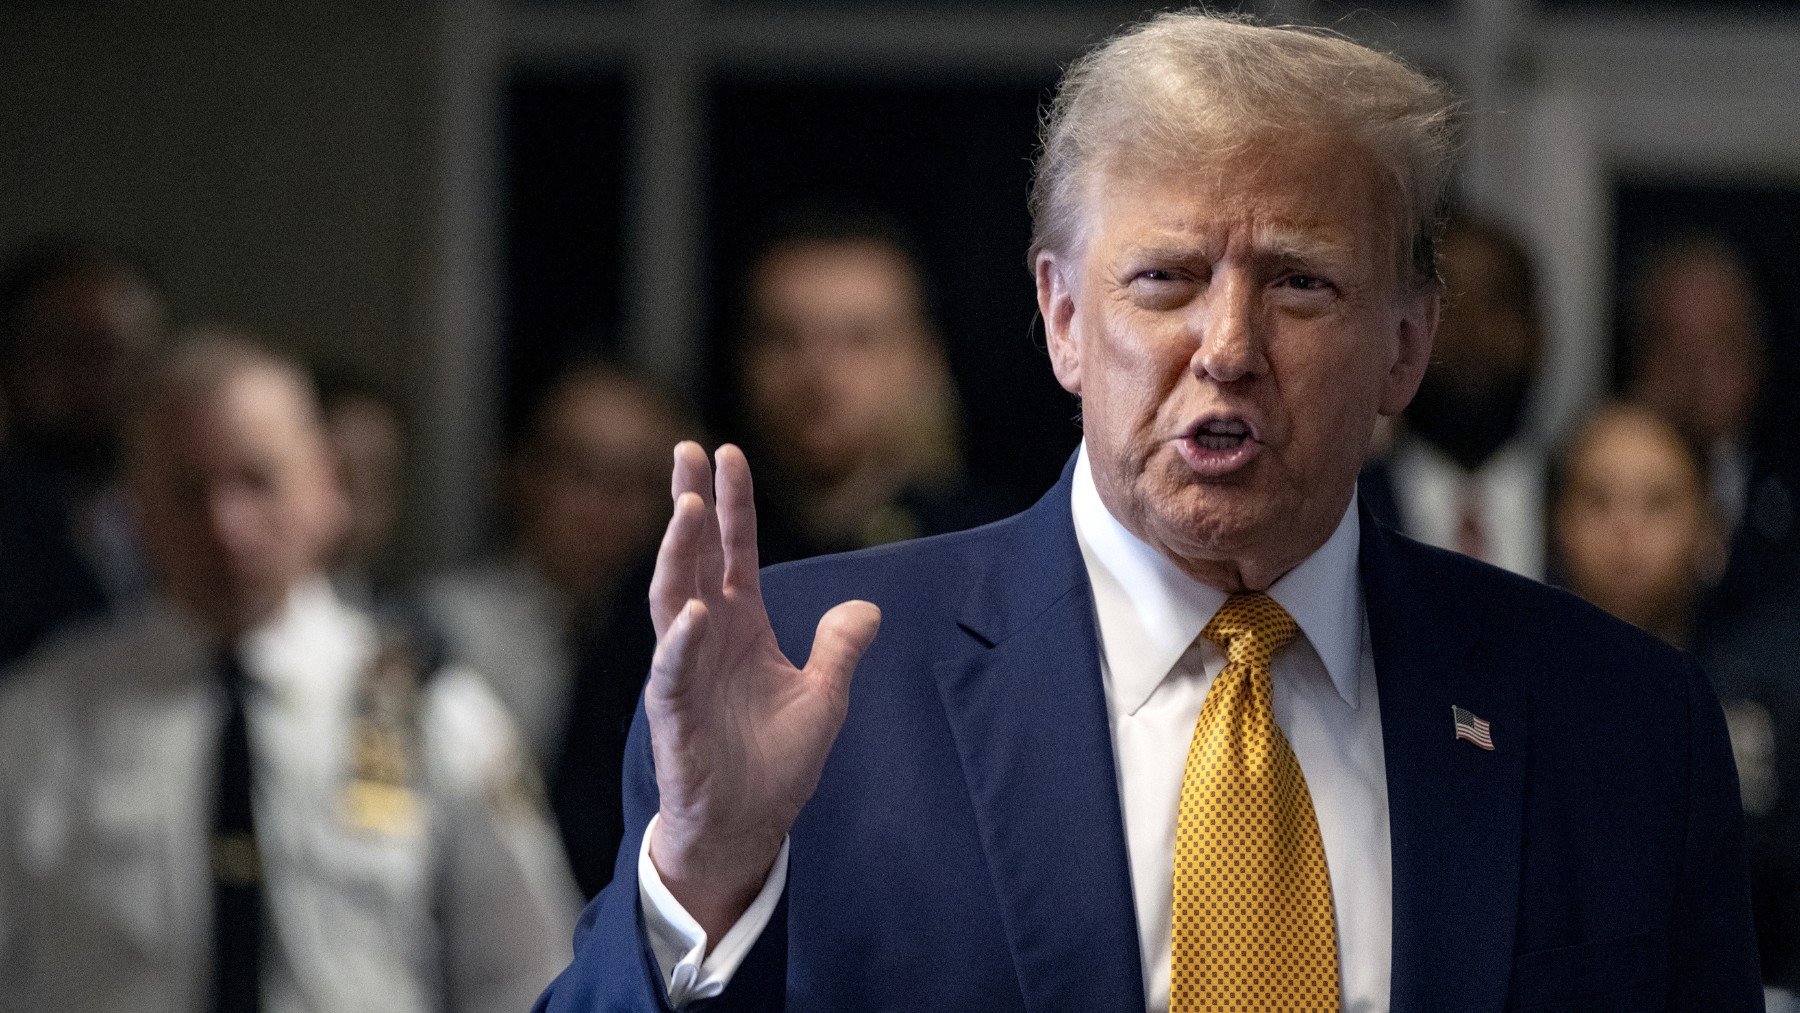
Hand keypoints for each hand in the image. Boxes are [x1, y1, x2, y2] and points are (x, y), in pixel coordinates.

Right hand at [644, 442, 880, 944]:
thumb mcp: (825, 697)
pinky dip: (682, 641)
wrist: (747, 825)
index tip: (728, 453)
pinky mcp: (674, 710)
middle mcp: (707, 635)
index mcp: (740, 624)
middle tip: (686, 449)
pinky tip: (695, 613)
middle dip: (690, 502)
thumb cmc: (775, 762)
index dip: (732, 504)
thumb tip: (867, 608)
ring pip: (673, 598)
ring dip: (678, 553)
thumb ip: (840, 648)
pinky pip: (673, 669)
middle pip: (694, 556)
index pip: (734, 551)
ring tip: (686, 507)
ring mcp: (685, 668)